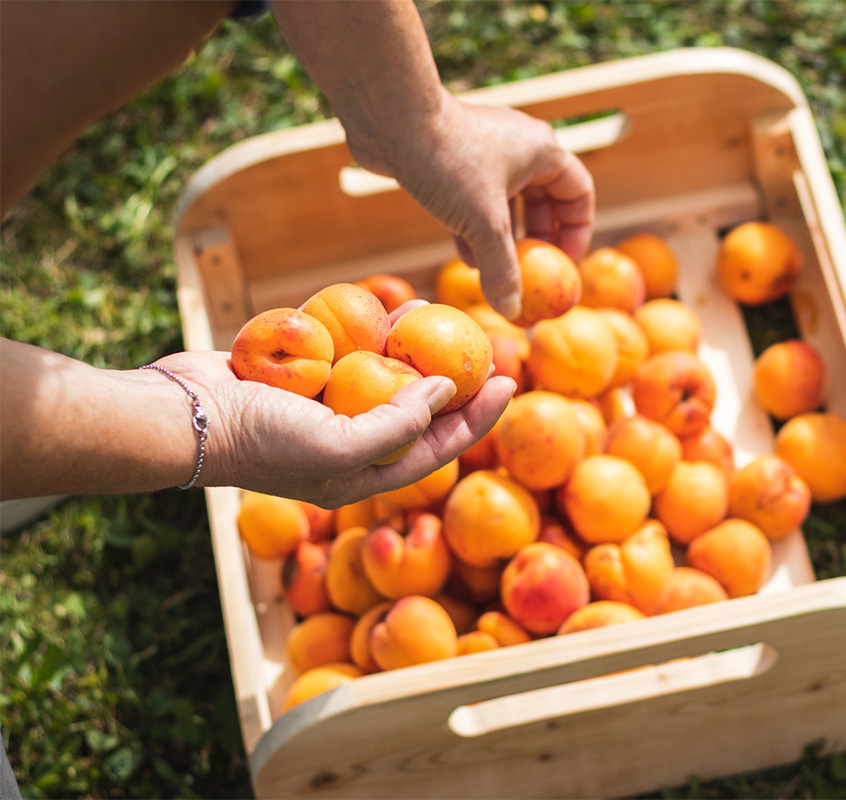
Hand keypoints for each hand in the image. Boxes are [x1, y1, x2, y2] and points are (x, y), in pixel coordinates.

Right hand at [156, 347, 514, 508]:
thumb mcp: (338, 447)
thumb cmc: (259, 440)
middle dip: (451, 381)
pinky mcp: (299, 377)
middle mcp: (347, 444)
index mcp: (362, 474)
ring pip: (382, 376)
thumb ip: (399, 425)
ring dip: (410, 348)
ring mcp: (323, 409)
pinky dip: (367, 332)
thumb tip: (443, 390)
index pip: (438, 449)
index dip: (477, 419)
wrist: (181, 415)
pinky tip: (387, 306)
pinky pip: (346, 353)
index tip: (508, 382)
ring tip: (436, 315)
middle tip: (483, 346)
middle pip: (417, 412)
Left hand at [347, 92, 594, 318]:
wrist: (391, 119)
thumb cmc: (448, 163)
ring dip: (505, 241)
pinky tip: (468, 260)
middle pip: (545, 202)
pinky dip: (477, 230)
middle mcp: (520, 148)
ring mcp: (486, 153)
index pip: (579, 194)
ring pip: (508, 204)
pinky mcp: (455, 161)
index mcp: (543, 151)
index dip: (576, 234)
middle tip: (532, 277)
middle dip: (538, 242)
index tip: (564, 268)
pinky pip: (477, 202)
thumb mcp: (483, 223)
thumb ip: (502, 269)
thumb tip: (513, 311)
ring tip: (498, 274)